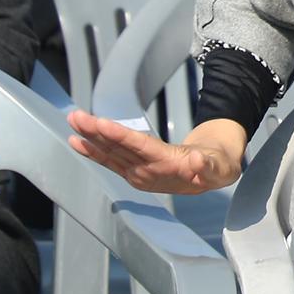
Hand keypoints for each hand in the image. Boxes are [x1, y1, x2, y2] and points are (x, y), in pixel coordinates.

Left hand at [67, 111, 244, 194]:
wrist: (212, 176)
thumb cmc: (216, 167)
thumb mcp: (220, 167)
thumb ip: (208, 166)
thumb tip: (197, 161)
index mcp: (167, 166)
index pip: (139, 148)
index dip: (119, 136)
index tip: (101, 124)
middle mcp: (147, 172)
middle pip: (118, 149)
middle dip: (96, 133)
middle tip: (77, 117)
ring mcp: (138, 173)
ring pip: (111, 153)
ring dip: (90, 137)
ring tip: (74, 120)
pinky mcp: (133, 171)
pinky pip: (109, 161)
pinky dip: (92, 151)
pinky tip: (77, 141)